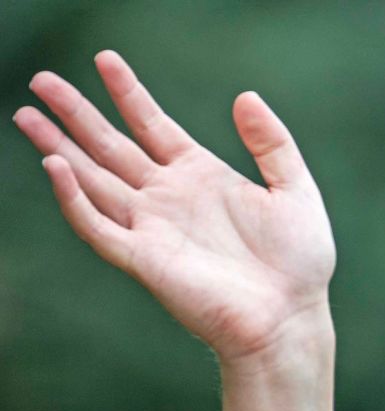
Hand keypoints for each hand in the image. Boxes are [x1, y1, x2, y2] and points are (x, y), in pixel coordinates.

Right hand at [13, 50, 336, 367]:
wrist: (291, 317)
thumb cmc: (299, 263)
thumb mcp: (295, 190)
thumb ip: (272, 143)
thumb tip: (246, 96)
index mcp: (201, 176)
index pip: (153, 125)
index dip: (128, 93)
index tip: (105, 59)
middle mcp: (170, 198)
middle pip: (111, 147)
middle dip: (76, 114)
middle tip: (42, 80)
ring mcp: (153, 227)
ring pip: (93, 180)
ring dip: (60, 149)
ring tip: (27, 115)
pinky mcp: (145, 259)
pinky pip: (99, 226)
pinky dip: (75, 199)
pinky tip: (57, 168)